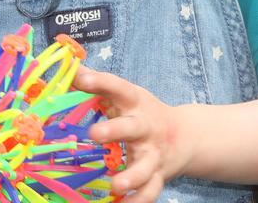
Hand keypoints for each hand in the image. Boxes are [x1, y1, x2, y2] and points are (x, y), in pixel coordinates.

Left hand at [75, 66, 187, 201]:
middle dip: (115, 131)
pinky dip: (139, 200)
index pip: (119, 87)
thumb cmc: (143, 112)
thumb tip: (71, 68)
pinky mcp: (158, 176)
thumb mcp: (126, 94)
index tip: (82, 78)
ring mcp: (154, 154)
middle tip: (94, 134)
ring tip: (116, 185)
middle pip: (133, 127)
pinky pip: (150, 192)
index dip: (100, 82)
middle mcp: (146, 127)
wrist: (186, 136)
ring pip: (145, 167)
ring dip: (132, 177)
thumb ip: (98, 84)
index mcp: (135, 103)